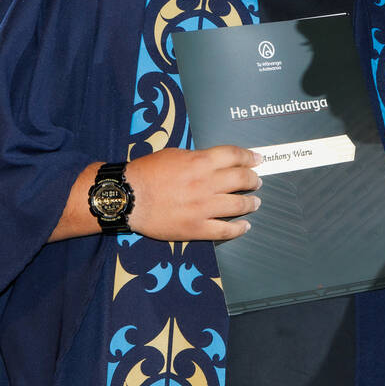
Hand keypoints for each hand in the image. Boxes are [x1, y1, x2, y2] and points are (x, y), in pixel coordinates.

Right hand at [126, 145, 262, 240]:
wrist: (128, 197)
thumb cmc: (146, 173)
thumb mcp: (173, 155)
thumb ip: (197, 157)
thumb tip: (214, 161)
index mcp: (199, 162)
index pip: (233, 156)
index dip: (249, 157)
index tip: (257, 159)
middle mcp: (205, 183)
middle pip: (241, 178)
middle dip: (253, 179)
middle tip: (257, 181)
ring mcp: (203, 207)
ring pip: (238, 205)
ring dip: (251, 203)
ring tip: (256, 202)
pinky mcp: (196, 228)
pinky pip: (225, 230)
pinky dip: (239, 228)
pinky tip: (244, 226)